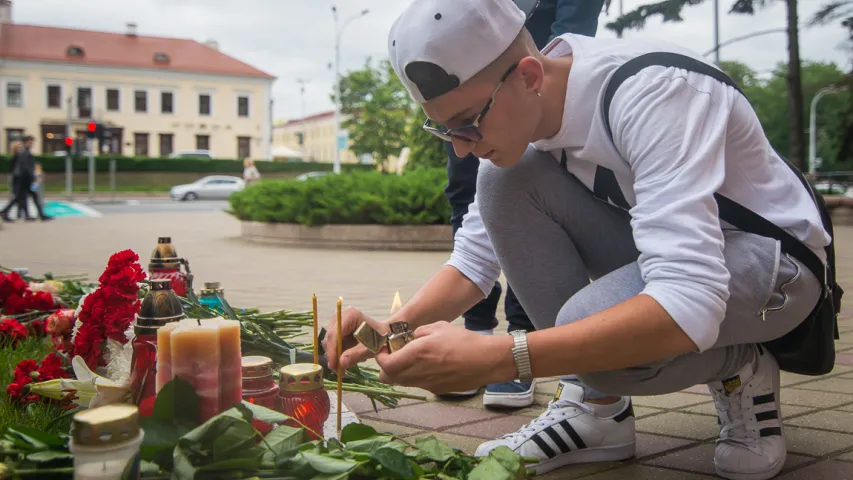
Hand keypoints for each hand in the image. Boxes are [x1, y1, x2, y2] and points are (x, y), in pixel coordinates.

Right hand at [322, 306, 388, 370]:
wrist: (385, 334)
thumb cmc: (380, 337)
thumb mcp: (370, 347)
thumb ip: (356, 354)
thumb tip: (341, 363)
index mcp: (350, 315)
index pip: (334, 334)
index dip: (332, 351)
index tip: (333, 366)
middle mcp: (341, 316)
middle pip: (330, 338)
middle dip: (334, 355)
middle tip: (340, 371)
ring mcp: (338, 322)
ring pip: (330, 343)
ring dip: (337, 355)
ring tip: (352, 363)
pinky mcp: (338, 330)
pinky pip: (334, 344)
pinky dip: (340, 353)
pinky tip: (352, 356)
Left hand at [375, 321, 513, 393]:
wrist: (487, 361)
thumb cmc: (464, 341)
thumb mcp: (439, 327)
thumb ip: (419, 332)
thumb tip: (410, 338)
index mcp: (417, 354)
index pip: (385, 364)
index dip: (380, 357)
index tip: (384, 350)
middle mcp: (419, 372)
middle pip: (388, 378)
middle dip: (387, 367)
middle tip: (395, 356)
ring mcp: (428, 384)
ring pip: (402, 383)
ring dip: (401, 373)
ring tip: (414, 360)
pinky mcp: (437, 390)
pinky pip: (418, 384)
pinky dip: (417, 377)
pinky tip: (430, 366)